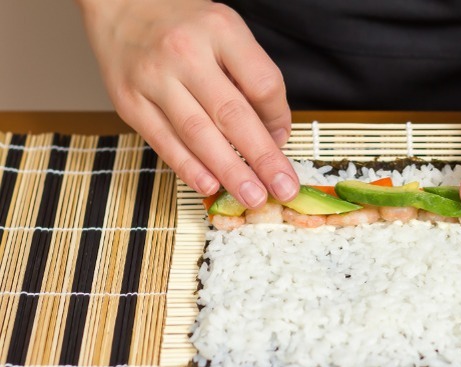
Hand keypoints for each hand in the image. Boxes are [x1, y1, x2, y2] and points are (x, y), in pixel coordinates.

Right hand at [76, 0, 297, 206]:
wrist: (120, 3)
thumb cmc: (184, 23)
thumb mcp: (226, 30)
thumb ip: (251, 76)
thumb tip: (274, 134)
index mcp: (220, 30)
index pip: (262, 84)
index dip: (279, 117)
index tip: (284, 139)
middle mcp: (186, 53)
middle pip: (233, 115)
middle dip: (262, 159)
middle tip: (283, 188)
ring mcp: (154, 78)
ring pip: (198, 134)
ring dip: (230, 171)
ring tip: (253, 197)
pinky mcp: (130, 102)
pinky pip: (165, 142)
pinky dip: (189, 168)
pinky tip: (210, 186)